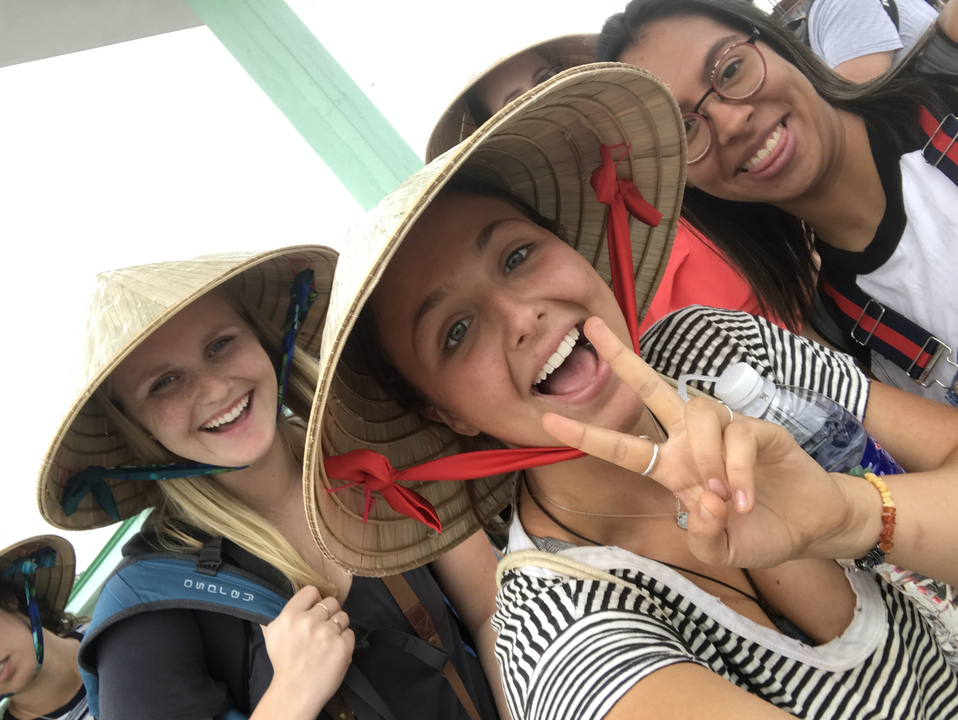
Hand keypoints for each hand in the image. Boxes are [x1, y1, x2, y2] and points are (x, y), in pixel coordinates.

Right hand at [260, 587, 353, 716]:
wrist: (295, 691)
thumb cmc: (284, 664)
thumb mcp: (272, 634)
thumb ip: (280, 615)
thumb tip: (288, 601)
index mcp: (290, 616)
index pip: (311, 591)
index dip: (315, 600)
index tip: (315, 610)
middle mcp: (309, 621)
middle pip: (331, 602)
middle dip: (329, 613)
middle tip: (323, 627)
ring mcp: (327, 633)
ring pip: (343, 616)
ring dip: (339, 626)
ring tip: (329, 640)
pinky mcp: (342, 646)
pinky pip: (350, 633)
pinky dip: (344, 641)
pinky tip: (334, 651)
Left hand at [542, 317, 879, 568]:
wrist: (809, 526)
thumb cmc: (756, 532)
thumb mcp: (720, 549)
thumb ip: (703, 537)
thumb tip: (704, 505)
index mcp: (671, 467)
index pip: (622, 445)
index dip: (586, 434)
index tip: (547, 420)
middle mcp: (691, 440)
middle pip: (650, 388)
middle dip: (621, 358)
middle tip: (590, 327)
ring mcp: (725, 430)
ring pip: (698, 414)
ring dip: (705, 457)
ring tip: (721, 497)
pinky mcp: (758, 428)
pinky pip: (738, 437)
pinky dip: (738, 472)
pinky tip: (744, 500)